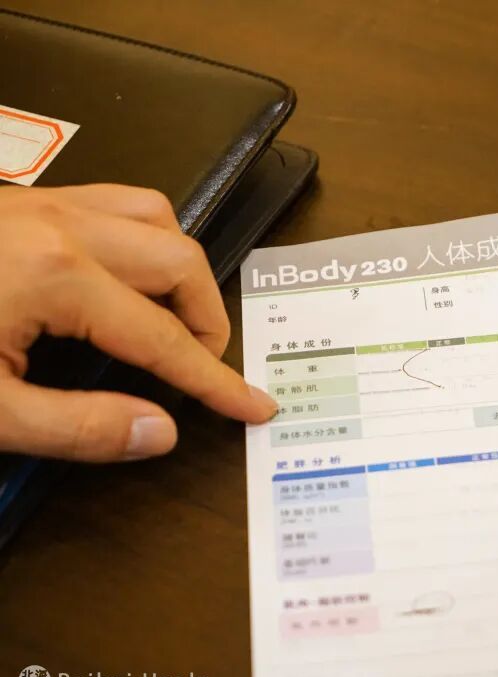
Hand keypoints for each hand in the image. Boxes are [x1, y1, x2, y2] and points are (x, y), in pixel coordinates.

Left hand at [0, 184, 277, 461]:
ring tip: (171, 318)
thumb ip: (77, 428)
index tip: (253, 405)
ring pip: (155, 218)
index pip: (164, 338)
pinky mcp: (23, 203)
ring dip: (179, 269)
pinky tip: (125, 279)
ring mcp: (42, 205)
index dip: (214, 380)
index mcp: (54, 275)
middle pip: (179, 261)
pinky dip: (142, 240)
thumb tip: (158, 431)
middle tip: (200, 367)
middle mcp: (60, 227)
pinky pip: (113, 204)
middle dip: (206, 319)